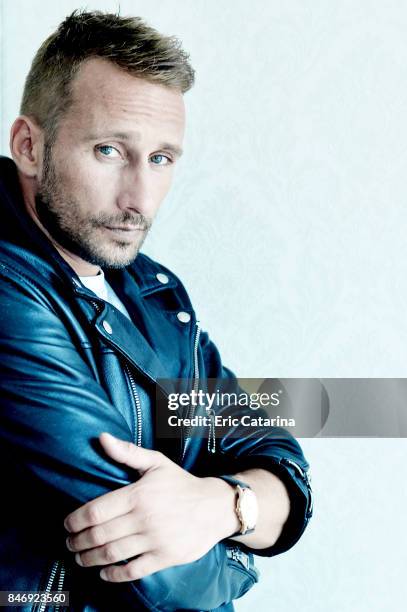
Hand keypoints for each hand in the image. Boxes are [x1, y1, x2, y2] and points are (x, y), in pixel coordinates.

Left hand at [64, 433, 237, 581]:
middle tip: (70, 543)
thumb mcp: (156, 463)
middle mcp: (144, 518)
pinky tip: (104, 572)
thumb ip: (127, 452)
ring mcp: (154, 539)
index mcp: (138, 494)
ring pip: (112, 554)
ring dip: (90, 559)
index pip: (96, 511)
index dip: (76, 521)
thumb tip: (102, 437)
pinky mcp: (165, 557)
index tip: (67, 524)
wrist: (215, 506)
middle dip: (78, 542)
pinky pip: (133, 570)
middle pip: (99, 535)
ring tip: (80, 558)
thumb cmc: (181, 483)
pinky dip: (114, 574)